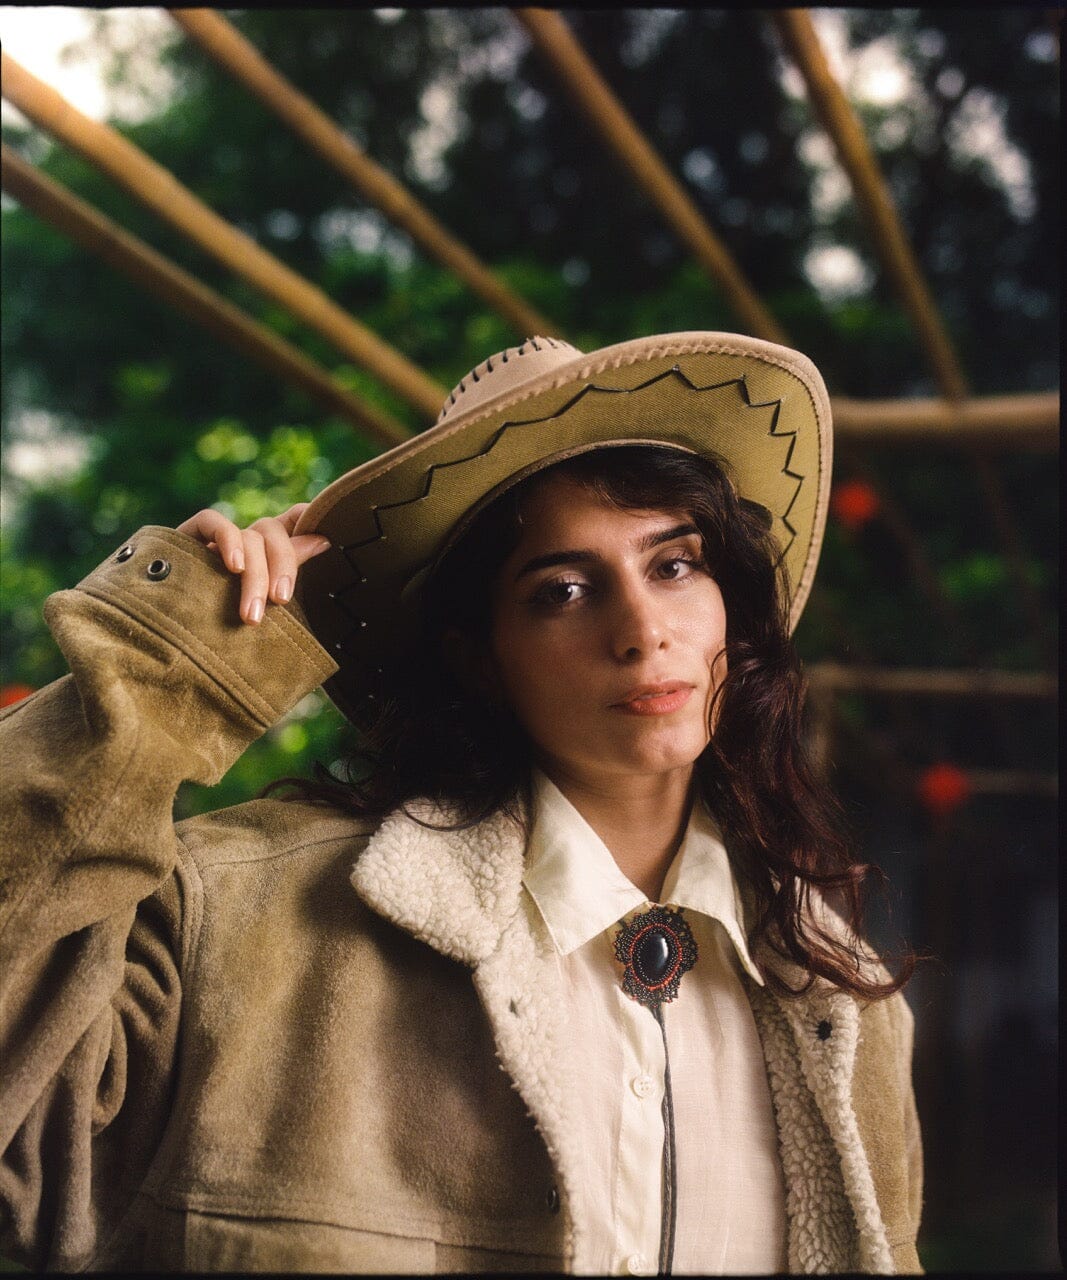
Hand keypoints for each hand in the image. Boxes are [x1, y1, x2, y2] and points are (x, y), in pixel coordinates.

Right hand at [176, 504, 330, 624]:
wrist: (164, 635)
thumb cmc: (222, 625)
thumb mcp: (262, 601)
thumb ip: (290, 567)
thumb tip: (324, 541)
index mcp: (268, 552)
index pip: (293, 520)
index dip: (308, 519)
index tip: (327, 538)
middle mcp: (246, 540)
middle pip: (274, 532)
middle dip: (282, 566)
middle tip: (280, 602)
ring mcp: (218, 537)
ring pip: (249, 536)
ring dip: (254, 574)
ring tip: (251, 614)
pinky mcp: (189, 534)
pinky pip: (213, 520)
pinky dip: (228, 540)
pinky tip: (233, 566)